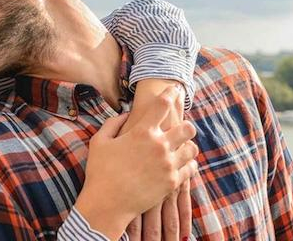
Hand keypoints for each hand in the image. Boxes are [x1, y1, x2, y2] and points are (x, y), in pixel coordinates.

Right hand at [74, 86, 198, 239]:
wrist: (107, 204)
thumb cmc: (100, 171)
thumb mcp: (99, 142)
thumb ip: (113, 123)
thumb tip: (127, 114)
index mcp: (142, 132)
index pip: (163, 105)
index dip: (170, 94)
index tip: (174, 90)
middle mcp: (159, 146)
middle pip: (188, 127)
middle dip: (185, 125)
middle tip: (180, 129)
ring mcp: (168, 165)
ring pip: (192, 148)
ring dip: (187, 146)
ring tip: (180, 148)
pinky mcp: (173, 182)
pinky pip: (191, 168)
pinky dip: (188, 164)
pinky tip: (180, 164)